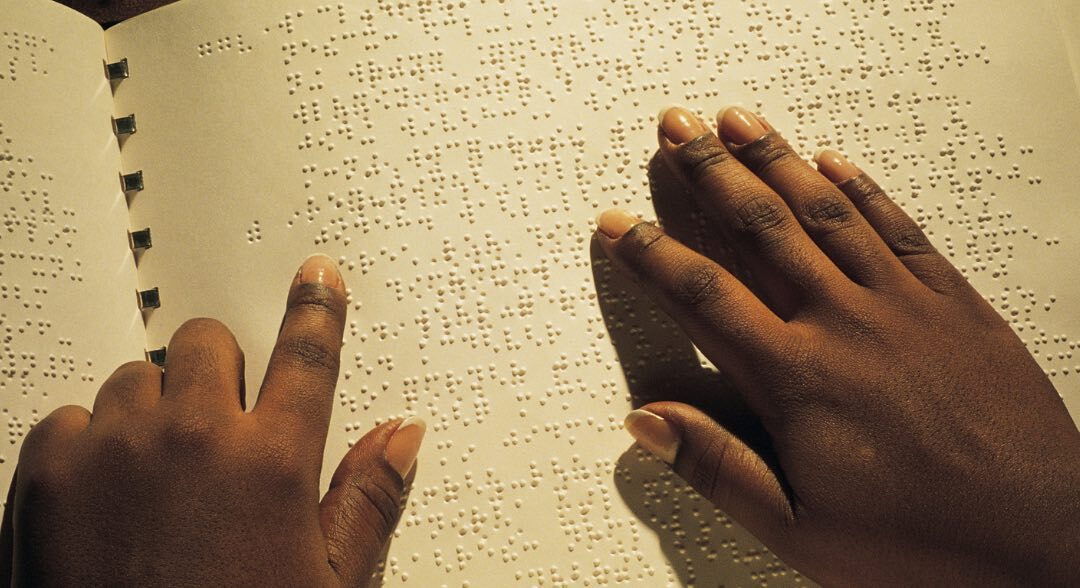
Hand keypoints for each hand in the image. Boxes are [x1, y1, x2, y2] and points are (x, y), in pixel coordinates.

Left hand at [3, 254, 424, 585]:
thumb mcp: (327, 584)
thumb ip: (368, 499)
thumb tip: (403, 436)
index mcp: (272, 464)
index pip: (307, 357)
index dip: (316, 310)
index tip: (317, 278)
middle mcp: (195, 438)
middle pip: (209, 342)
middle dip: (219, 372)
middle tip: (219, 424)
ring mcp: (116, 449)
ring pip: (138, 378)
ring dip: (154, 413)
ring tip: (160, 480)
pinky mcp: (48, 471)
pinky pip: (70, 417)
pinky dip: (89, 446)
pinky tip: (107, 499)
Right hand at [597, 106, 1079, 584]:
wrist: (1043, 539)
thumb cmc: (924, 545)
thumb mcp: (800, 530)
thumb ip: (718, 468)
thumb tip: (650, 422)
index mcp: (799, 379)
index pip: (705, 297)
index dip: (654, 254)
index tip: (621, 224)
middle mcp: (846, 325)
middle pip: (760, 230)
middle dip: (708, 173)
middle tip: (675, 130)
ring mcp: (903, 306)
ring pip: (824, 214)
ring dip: (775, 161)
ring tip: (737, 122)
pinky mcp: (953, 303)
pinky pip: (897, 229)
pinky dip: (861, 190)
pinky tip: (833, 162)